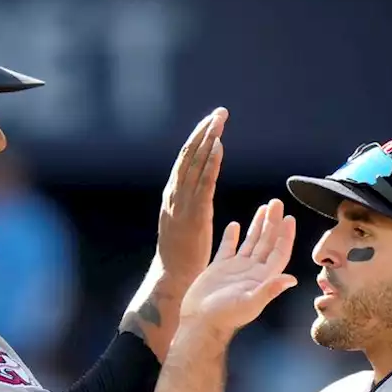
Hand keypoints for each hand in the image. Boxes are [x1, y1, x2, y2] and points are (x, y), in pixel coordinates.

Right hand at [156, 107, 227, 283]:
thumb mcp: (182, 225)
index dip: (198, 140)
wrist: (171, 279)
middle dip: (204, 131)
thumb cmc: (180, 258)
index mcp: (172, 197)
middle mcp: (174, 195)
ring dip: (208, 139)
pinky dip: (210, 162)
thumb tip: (195, 193)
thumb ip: (188, 207)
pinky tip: (219, 145)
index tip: (210, 123)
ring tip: (220, 120)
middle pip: (189, 155)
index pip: (185, 161)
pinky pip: (204, 183)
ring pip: (195, 164)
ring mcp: (183, 204)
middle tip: (219, 113)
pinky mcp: (195, 215)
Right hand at [179, 198, 296, 333]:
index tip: (289, 218)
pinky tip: (235, 225)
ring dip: (258, 225)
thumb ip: (270, 290)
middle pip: (267, 242)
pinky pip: (228, 247)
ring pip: (251, 242)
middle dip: (273, 222)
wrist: (201, 322)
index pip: (278, 252)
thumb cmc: (226, 316)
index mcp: (263, 278)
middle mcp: (252, 271)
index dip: (285, 236)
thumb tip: (292, 279)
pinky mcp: (219, 268)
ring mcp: (236, 269)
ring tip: (264, 208)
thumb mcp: (250, 303)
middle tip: (277, 202)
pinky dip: (232, 236)